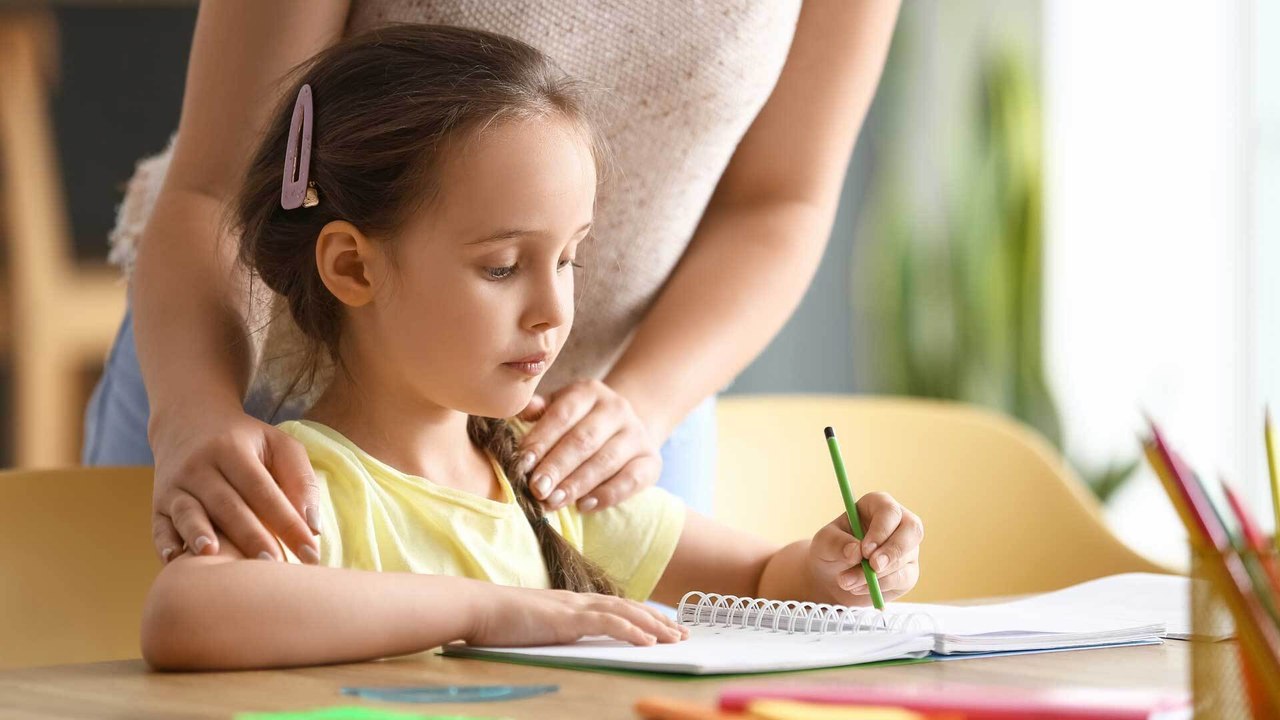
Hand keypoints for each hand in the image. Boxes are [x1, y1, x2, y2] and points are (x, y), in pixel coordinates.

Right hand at [149, 405, 320, 564]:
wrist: (188, 422)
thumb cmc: (246, 441)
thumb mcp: (278, 444)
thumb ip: (300, 478)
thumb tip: (312, 525)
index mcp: (232, 449)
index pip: (263, 490)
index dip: (287, 522)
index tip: (311, 552)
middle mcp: (199, 466)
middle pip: (228, 505)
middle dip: (251, 536)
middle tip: (274, 565)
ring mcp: (175, 485)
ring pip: (189, 513)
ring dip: (200, 535)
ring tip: (215, 556)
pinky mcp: (158, 503)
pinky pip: (159, 525)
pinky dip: (166, 543)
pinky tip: (175, 559)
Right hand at [465, 584, 688, 646]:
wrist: (478, 609)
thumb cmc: (500, 621)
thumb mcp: (537, 626)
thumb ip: (556, 630)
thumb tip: (569, 641)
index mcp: (572, 603)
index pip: (617, 608)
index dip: (644, 616)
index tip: (665, 628)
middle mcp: (578, 601)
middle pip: (629, 607)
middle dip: (659, 620)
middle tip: (683, 634)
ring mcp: (573, 607)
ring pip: (625, 613)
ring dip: (654, 626)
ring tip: (675, 639)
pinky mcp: (566, 619)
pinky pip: (606, 624)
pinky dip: (630, 631)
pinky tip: (648, 642)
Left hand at [515, 379, 661, 512]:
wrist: (624, 430)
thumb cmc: (579, 422)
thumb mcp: (559, 408)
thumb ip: (540, 411)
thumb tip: (524, 411)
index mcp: (589, 391)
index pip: (562, 415)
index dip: (541, 440)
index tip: (522, 464)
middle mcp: (617, 408)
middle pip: (584, 440)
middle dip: (557, 466)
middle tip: (536, 489)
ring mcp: (637, 434)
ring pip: (606, 461)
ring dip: (577, 484)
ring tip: (553, 502)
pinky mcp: (651, 460)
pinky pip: (631, 480)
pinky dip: (607, 495)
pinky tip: (584, 506)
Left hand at [808, 492, 922, 604]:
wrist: (832, 577)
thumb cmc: (831, 550)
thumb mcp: (823, 542)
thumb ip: (837, 543)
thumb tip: (856, 551)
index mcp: (877, 505)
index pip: (889, 511)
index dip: (881, 530)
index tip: (865, 550)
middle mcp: (898, 523)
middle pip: (912, 530)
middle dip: (893, 551)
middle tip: (873, 567)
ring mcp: (907, 548)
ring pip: (904, 559)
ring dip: (876, 575)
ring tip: (846, 580)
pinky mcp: (908, 572)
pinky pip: (902, 579)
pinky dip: (879, 586)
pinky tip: (858, 587)